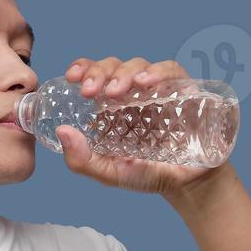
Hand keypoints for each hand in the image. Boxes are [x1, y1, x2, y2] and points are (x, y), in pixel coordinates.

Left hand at [56, 56, 228, 196]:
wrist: (187, 185)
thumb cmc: (148, 176)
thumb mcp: (110, 173)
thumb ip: (82, 161)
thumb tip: (62, 132)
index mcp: (112, 106)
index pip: (94, 75)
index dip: (83, 69)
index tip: (71, 78)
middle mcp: (133, 93)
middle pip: (113, 66)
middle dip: (99, 72)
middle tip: (90, 91)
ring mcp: (158, 89)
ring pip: (138, 65)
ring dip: (123, 73)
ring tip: (115, 92)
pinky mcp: (183, 90)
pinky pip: (170, 70)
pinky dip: (157, 72)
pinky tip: (145, 83)